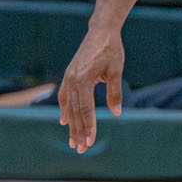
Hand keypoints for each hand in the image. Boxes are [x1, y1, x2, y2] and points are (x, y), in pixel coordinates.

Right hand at [58, 28, 125, 151]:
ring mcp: (69, 78)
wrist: (101, 31)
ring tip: (73, 142)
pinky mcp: (69, 75)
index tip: (90, 143)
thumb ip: (115, 92)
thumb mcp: (116, 70)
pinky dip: (65, 109)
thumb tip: (117, 113)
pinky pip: (64, 96)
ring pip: (69, 107)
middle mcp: (72, 81)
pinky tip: (64, 120)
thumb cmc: (111, 50)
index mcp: (83, 80)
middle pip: (75, 112)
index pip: (86, 110)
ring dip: (71, 125)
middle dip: (78, 132)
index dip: (88, 127)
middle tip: (81, 150)